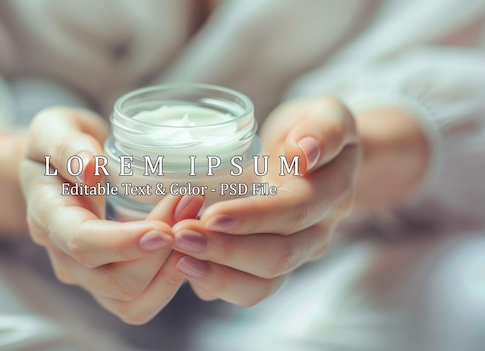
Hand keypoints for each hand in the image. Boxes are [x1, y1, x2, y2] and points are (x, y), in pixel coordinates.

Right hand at [20, 107, 203, 323]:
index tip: (166, 229)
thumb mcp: (52, 130)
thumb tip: (89, 170)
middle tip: (192, 203)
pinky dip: (173, 280)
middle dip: (162, 250)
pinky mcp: (111, 282)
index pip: (84, 244)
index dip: (125, 242)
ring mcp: (89, 276)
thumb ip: (66, 146)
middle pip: (116, 281)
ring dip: (173, 269)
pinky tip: (190, 245)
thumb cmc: (56, 146)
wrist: (58, 169)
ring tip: (196, 222)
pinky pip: (144, 301)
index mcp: (49, 219)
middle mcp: (66, 258)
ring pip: (133, 302)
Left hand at [171, 98, 359, 305]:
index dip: (255, 217)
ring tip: (178, 256)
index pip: (295, 212)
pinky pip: (249, 289)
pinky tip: (184, 267)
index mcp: (332, 193)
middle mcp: (318, 232)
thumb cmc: (311, 129)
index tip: (213, 214)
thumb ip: (324, 128)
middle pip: (278, 256)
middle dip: (226, 250)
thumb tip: (306, 153)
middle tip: (181, 235)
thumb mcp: (327, 114)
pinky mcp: (272, 265)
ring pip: (264, 283)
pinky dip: (216, 284)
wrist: (313, 155)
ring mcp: (296, 254)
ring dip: (218, 274)